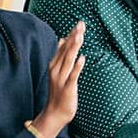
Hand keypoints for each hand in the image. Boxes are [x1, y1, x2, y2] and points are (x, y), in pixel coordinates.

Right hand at [33, 21, 85, 137]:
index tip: (79, 24)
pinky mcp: (67, 88)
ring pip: (69, 60)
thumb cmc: (59, 92)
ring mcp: (61, 79)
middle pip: (66, 50)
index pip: (63, 46)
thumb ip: (61, 55)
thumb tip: (64, 39)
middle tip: (81, 25)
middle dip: (74, 37)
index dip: (71, 35)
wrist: (54, 113)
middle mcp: (56, 70)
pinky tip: (82, 58)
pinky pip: (73, 76)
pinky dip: (77, 67)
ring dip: (74, 47)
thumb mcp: (59, 71)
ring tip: (80, 35)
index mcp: (54, 65)